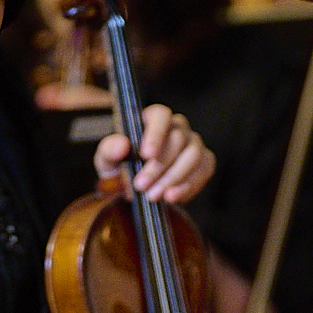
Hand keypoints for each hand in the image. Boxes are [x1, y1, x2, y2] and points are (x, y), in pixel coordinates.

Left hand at [94, 105, 214, 202]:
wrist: (135, 184)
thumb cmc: (122, 165)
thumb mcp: (108, 159)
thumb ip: (110, 150)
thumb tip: (122, 145)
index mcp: (153, 118)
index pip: (161, 116)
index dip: (156, 134)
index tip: (146, 155)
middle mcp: (178, 127)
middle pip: (178, 140)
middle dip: (159, 167)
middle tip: (141, 186)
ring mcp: (194, 143)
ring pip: (194, 155)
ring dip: (173, 178)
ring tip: (154, 195)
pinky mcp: (204, 162)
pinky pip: (205, 170)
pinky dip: (189, 186)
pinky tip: (172, 197)